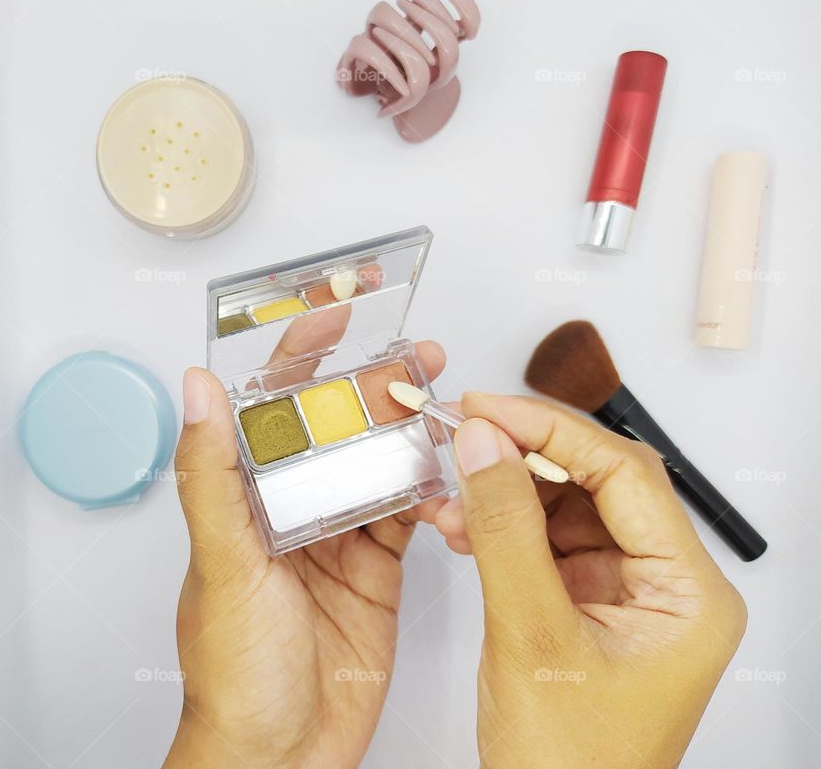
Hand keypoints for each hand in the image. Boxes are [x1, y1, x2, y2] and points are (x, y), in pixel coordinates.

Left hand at [164, 341, 446, 768]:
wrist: (280, 754)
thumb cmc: (235, 670)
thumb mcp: (223, 564)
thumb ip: (213, 475)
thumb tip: (197, 389)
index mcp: (246, 497)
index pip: (273, 407)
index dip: (302, 355)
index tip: (335, 312)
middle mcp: (292, 509)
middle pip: (339, 428)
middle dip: (377, 387)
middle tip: (419, 357)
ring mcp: (337, 536)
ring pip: (381, 466)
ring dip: (413, 435)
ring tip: (449, 408)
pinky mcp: (377, 568)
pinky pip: (410, 515)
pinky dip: (434, 497)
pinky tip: (451, 487)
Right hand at [436, 394, 746, 768]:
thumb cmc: (568, 764)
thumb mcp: (530, 636)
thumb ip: (506, 531)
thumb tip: (485, 445)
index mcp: (687, 594)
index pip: (625, 475)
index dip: (553, 431)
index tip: (491, 409)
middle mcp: (666, 585)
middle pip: (599, 482)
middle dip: (527, 455)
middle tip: (469, 430)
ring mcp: (626, 592)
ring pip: (567, 506)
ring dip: (507, 492)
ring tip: (455, 489)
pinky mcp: (588, 600)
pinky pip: (545, 539)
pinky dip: (502, 526)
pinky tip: (464, 524)